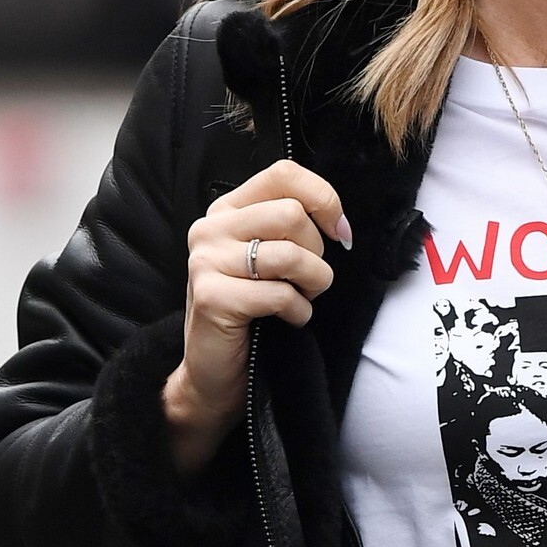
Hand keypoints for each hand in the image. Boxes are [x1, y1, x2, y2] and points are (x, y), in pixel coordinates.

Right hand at [163, 160, 349, 475]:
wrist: (214, 372)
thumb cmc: (252, 311)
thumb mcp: (271, 259)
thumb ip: (293, 228)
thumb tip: (341, 225)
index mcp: (227, 209)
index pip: (284, 174)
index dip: (324, 199)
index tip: (340, 234)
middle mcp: (210, 227)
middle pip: (292, 214)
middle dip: (318, 252)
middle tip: (311, 280)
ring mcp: (205, 261)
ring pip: (290, 254)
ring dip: (313, 283)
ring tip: (303, 299)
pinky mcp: (211, 296)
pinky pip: (279, 294)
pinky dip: (298, 311)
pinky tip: (289, 320)